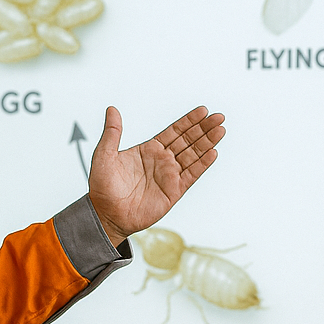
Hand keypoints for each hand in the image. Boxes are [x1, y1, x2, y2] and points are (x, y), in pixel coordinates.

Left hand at [88, 105, 225, 245]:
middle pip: (188, 140)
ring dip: (208, 143)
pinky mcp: (173, 191)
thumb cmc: (102, 187)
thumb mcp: (104, 155)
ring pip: (193, 155)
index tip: (203, 110)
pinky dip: (202, 164)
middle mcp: (162, 161)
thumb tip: (112, 109)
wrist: (106, 214)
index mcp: (148, 150)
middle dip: (204, 128)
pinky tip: (213, 153)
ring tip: (221, 130)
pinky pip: (191, 175)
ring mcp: (169, 175)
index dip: (189, 121)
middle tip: (219, 117)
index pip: (174, 131)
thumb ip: (112, 133)